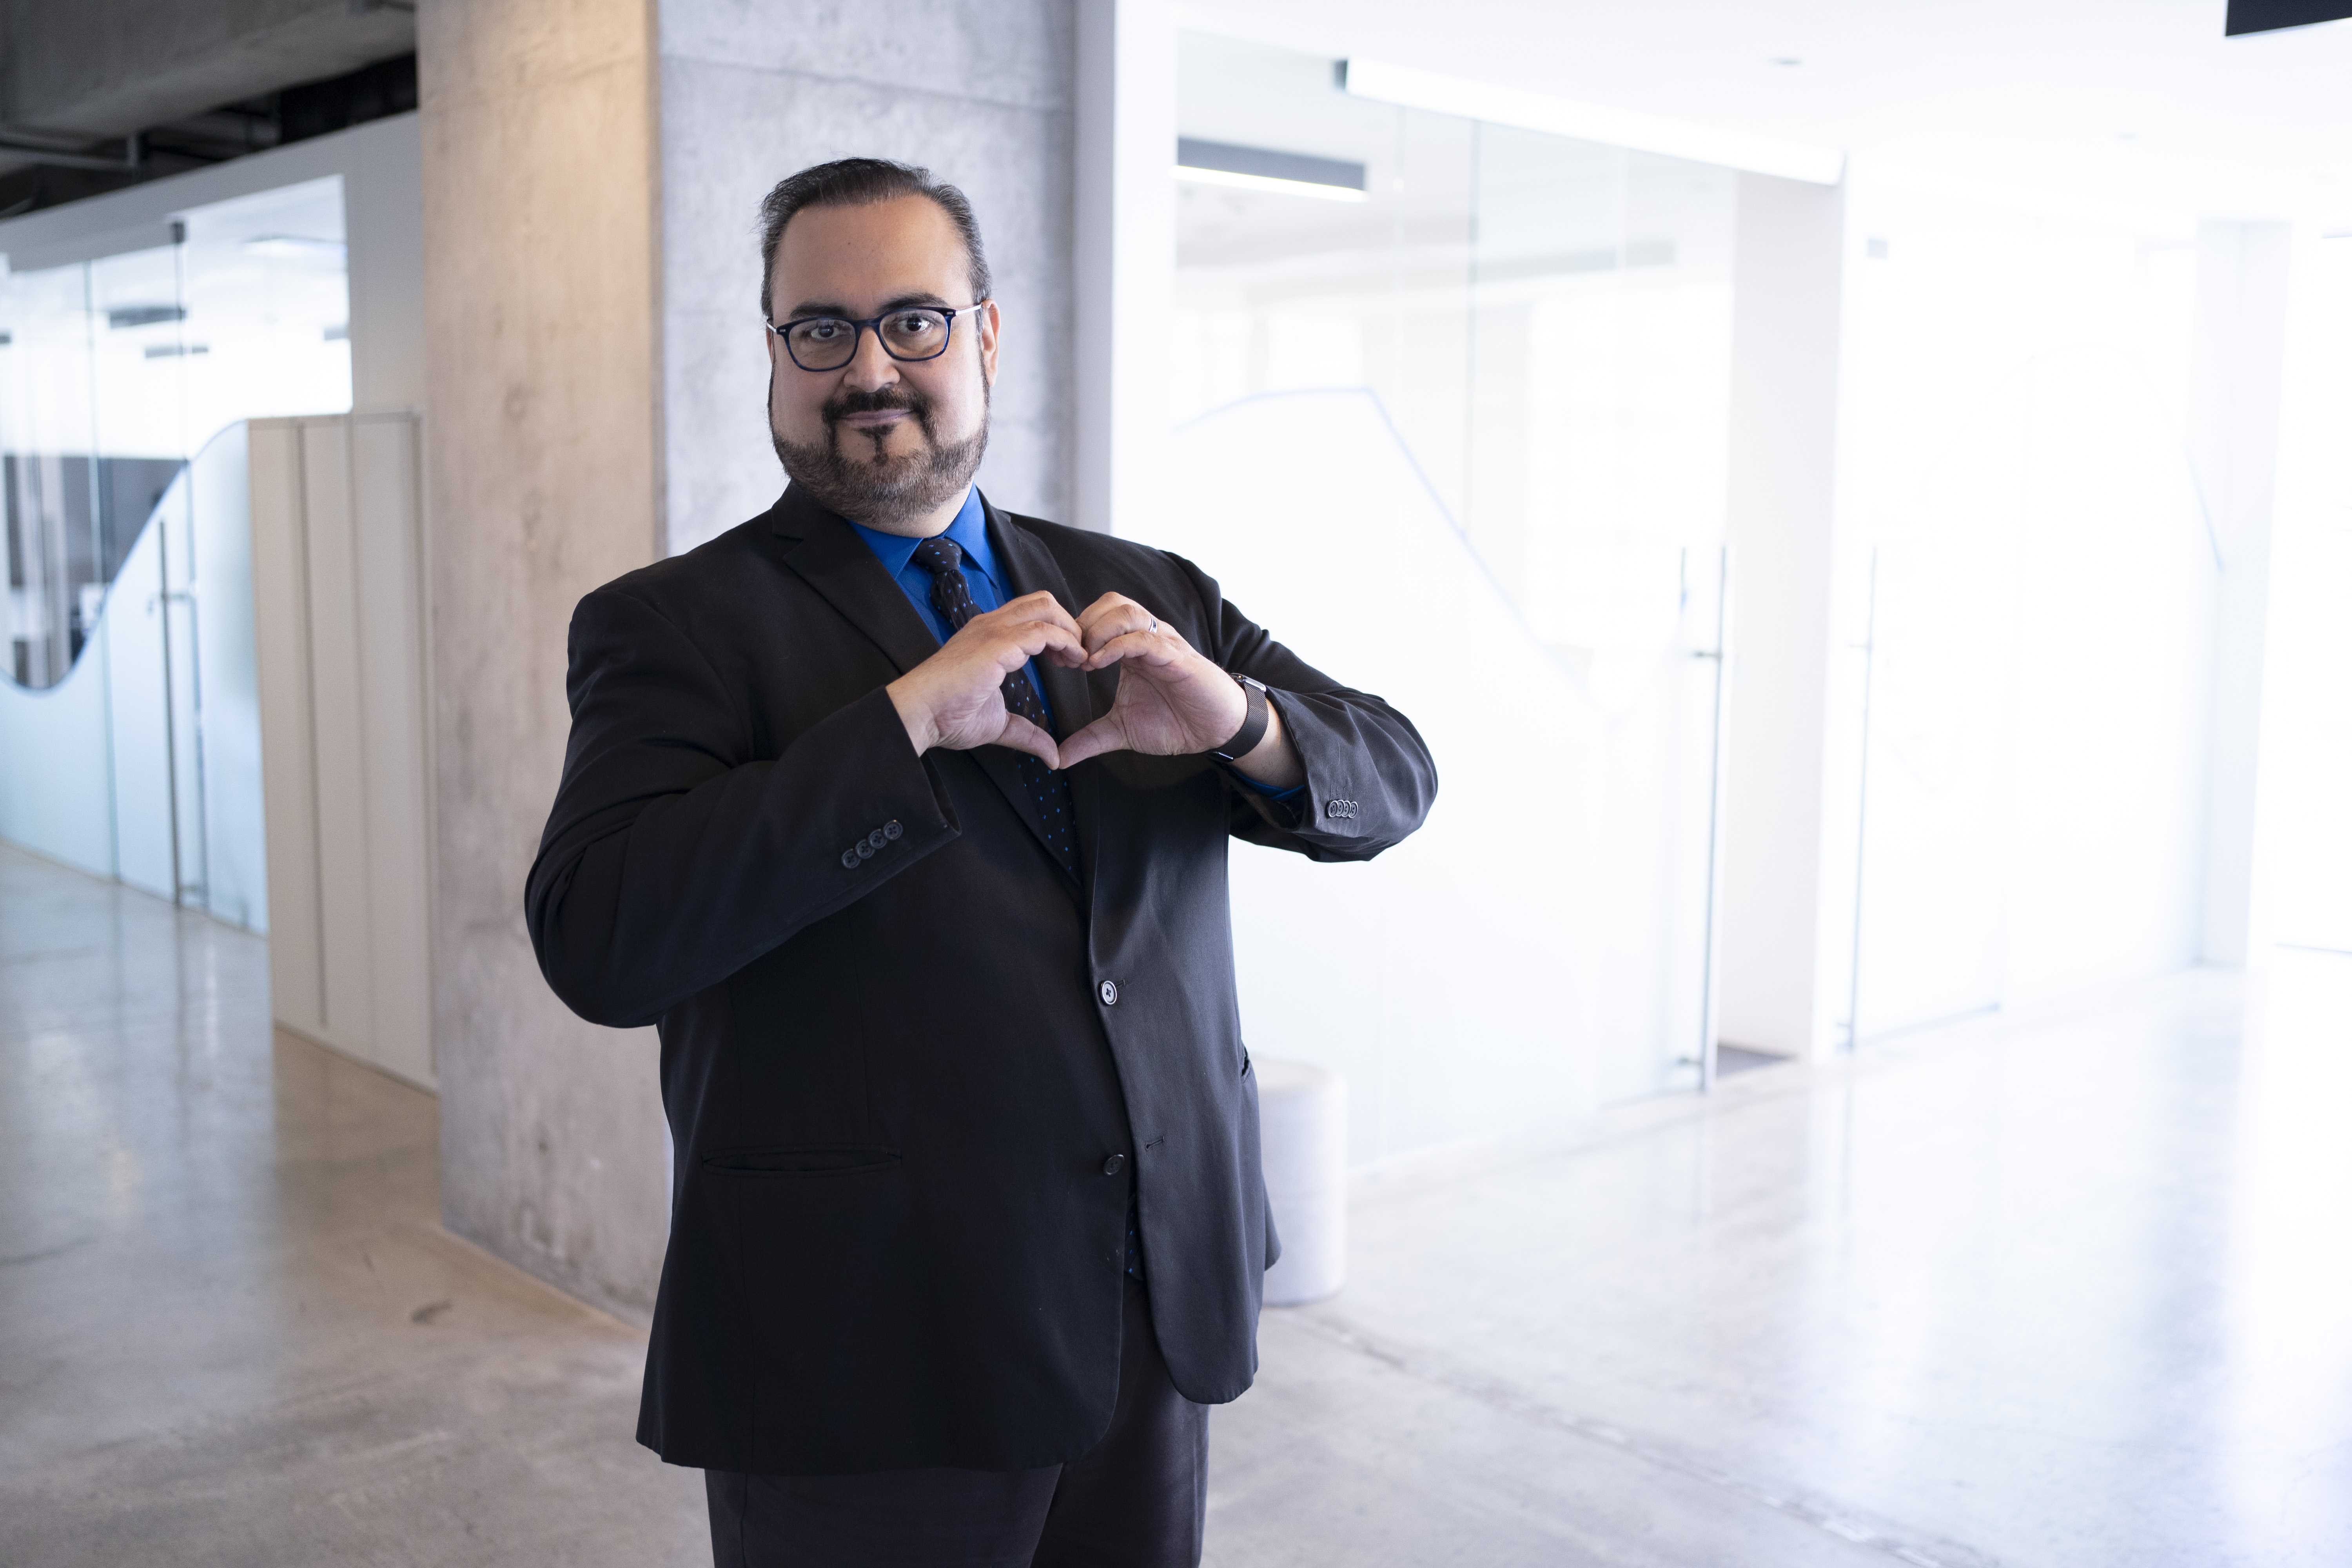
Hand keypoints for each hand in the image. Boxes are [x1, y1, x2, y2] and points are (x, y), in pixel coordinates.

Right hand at [887, 591, 1083, 766]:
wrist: (920, 714)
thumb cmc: (947, 717)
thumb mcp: (997, 723)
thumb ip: (1027, 733)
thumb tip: (1053, 755)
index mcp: (988, 636)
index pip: (1031, 614)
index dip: (1056, 631)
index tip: (1067, 659)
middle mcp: (991, 625)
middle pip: (1043, 602)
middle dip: (1068, 623)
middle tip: (1077, 655)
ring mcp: (993, 630)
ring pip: (1045, 608)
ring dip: (1070, 631)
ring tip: (1078, 658)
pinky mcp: (997, 643)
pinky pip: (1042, 630)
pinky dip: (1065, 642)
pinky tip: (1072, 661)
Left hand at [1059, 596, 1302, 788]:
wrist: (1217, 731)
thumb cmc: (1175, 722)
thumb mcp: (1122, 731)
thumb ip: (1090, 739)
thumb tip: (1059, 758)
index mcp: (1131, 647)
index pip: (1098, 617)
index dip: (1073, 632)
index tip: (1057, 660)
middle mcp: (1147, 638)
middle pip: (1110, 603)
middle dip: (1082, 625)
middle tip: (1068, 657)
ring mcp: (1163, 644)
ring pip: (1126, 611)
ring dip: (1098, 631)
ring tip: (1085, 660)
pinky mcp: (1177, 657)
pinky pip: (1145, 638)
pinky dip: (1117, 646)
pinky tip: (1099, 664)